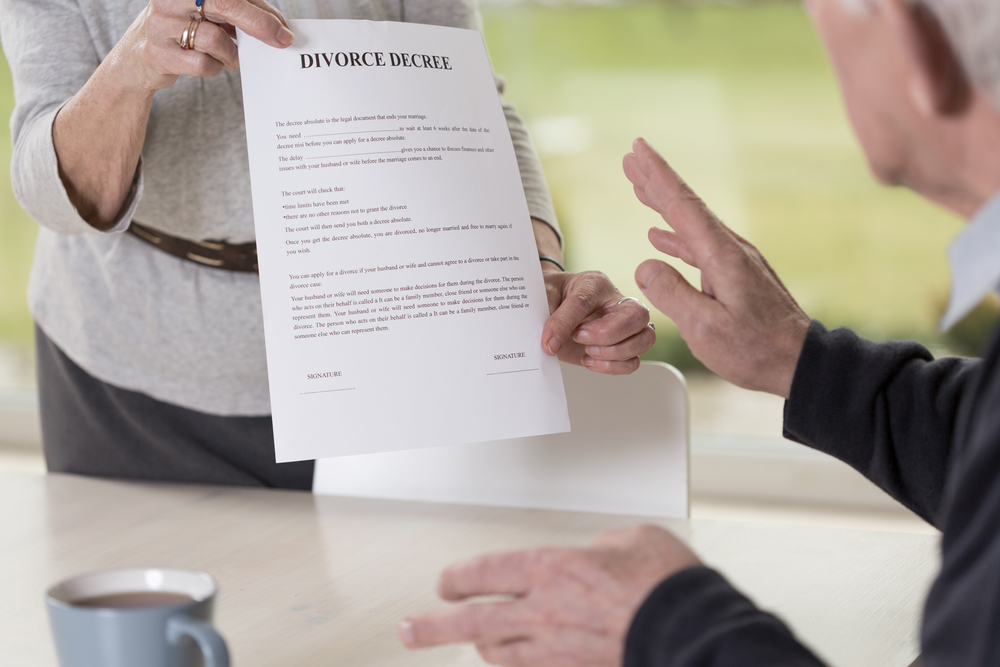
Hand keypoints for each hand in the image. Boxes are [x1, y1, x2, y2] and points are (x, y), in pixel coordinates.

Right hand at [121, 0, 293, 92]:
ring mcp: (160, 23)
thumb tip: (280, 27)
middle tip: (281, 41)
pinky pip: (202, 64)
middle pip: (225, 3)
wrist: (139, 57)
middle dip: (258, 24)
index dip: (261, 9)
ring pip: (215, 39)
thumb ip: (242, 12)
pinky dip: (214, 68)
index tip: (283, 28)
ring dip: (231, 54)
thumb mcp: (210, 11)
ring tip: (228, 56)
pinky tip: (209, 63)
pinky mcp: (158, 52)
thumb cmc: (186, 28)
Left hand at [400, 525, 699, 666]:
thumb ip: (597, 546)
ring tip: (472, 644)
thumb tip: (592, 555)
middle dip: (433, 626)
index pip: (484, 572)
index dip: (459, 577)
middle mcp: (543, 613)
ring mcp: (557, 652)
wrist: (691, 632)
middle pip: (472, 622)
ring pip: (498, 656)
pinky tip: (515, 664)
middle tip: (410, 630)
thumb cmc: (665, 583)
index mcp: (551, 569)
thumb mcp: (629, 539)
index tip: (446, 582)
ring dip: (481, 648)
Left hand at [541, 269, 654, 374]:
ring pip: (645, 339)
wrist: (553, 305)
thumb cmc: (554, 296)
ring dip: (614, 353)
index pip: (587, 301)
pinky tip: (589, 360)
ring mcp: (623, 326)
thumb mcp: (545, 298)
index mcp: (595, 283)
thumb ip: (550, 316)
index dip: (566, 323)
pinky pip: (633, 362)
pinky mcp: (620, 347)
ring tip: (586, 351)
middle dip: (606, 334)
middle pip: (637, 315)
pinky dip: (613, 367)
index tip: (550, 339)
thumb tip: (551, 343)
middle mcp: (616, 303)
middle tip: (578, 338)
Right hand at [623, 138, 810, 397]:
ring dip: (663, 205)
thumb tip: (645, 264)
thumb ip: (670, 293)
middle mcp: (730, 250)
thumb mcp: (704, 327)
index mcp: (721, 257)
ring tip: (640, 189)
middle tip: (632, 157)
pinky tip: (660, 238)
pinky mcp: (737, 275)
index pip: (682, 207)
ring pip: (691, 224)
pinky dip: (675, 236)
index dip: (657, 177)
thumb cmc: (755, 349)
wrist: (799, 362)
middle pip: (686, 206)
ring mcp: (735, 261)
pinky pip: (698, 245)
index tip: (638, 150)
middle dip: (656, 180)